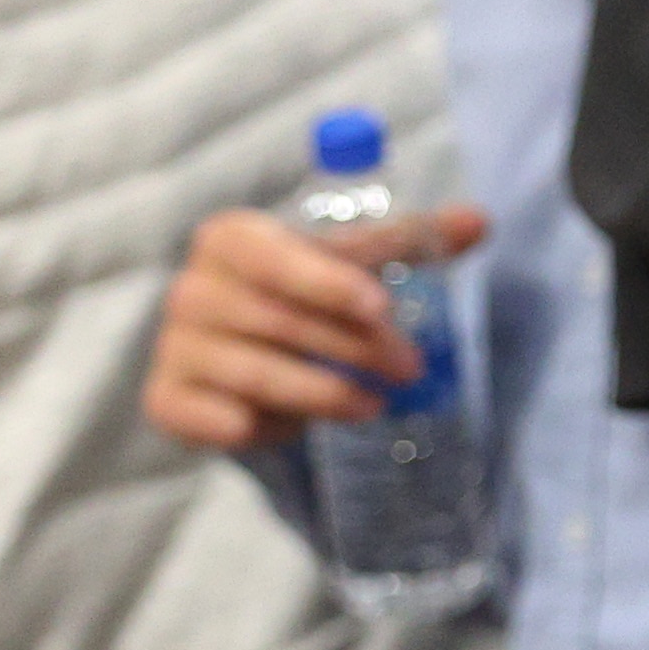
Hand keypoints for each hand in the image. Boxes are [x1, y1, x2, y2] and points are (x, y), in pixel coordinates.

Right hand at [142, 205, 487, 452]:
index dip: (329, 284)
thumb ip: (407, 242)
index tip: (382, 309)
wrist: (227, 356)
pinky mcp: (167, 401)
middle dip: (351, 348)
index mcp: (230, 239)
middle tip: (409, 370)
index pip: (279, 259)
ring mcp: (174, 347)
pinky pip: (226, 421)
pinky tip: (301, 428)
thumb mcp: (345, 266)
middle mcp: (191, 289)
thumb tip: (480, 221)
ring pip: (258, 376)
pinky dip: (271, 428)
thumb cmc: (295, 298)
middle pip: (279, 321)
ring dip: (323, 394)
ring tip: (373, 405)